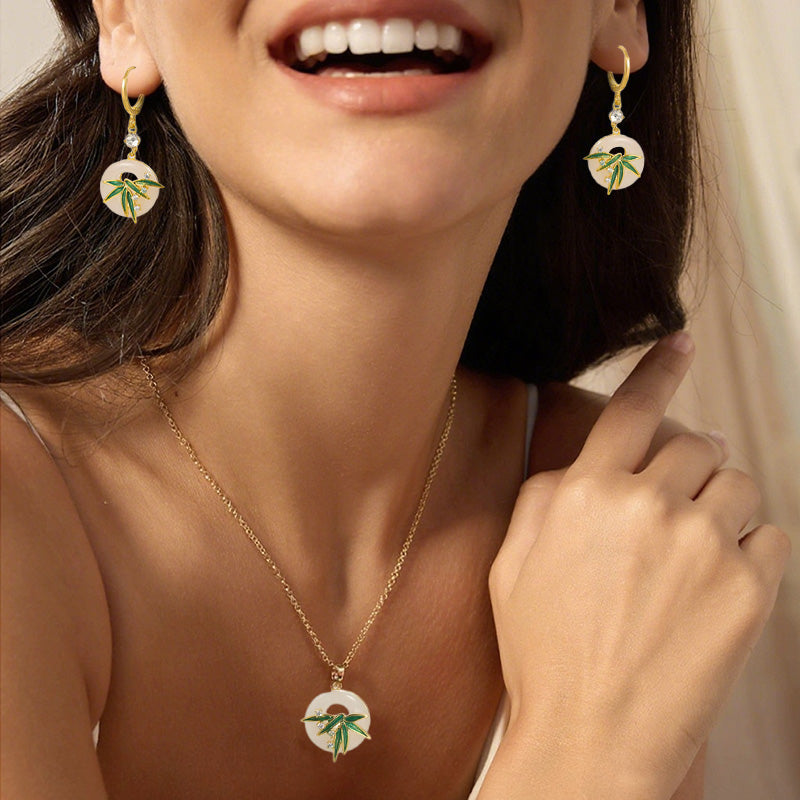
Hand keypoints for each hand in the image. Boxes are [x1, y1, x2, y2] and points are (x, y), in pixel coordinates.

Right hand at [489, 333, 791, 797]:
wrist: (591, 736)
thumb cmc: (544, 652)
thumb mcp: (512, 565)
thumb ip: (543, 500)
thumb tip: (578, 467)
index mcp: (585, 493)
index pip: (630, 408)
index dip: (659, 368)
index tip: (682, 341)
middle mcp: (646, 505)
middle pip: (697, 445)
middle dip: (693, 464)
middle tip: (682, 499)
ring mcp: (702, 543)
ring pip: (740, 484)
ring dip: (724, 504)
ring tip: (698, 549)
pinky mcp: (748, 587)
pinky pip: (771, 534)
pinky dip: (753, 547)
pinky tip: (721, 581)